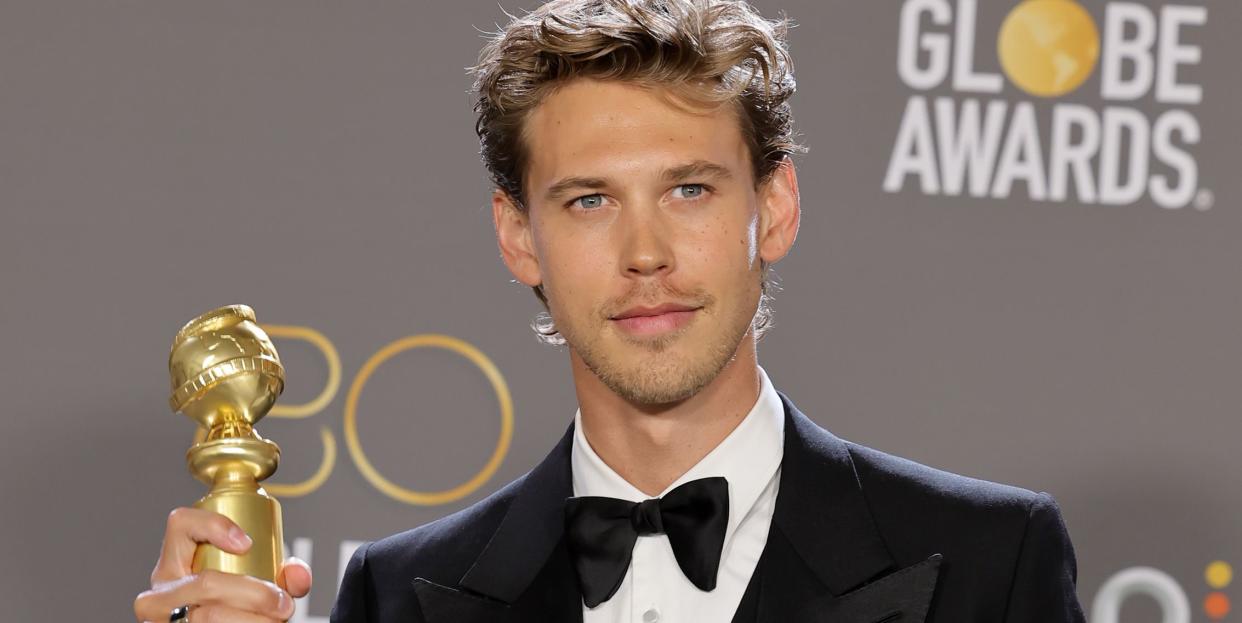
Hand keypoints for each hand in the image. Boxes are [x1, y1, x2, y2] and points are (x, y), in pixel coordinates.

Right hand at [134, 507, 312, 622]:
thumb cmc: (233, 605)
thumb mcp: (252, 581)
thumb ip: (282, 572)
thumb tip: (298, 575)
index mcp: (175, 561)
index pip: (181, 523)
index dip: (214, 526)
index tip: (247, 543)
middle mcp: (161, 589)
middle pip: (205, 582)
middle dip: (255, 594)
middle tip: (283, 602)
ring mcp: (161, 618)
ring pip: (207, 616)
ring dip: (251, 620)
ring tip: (276, 620)